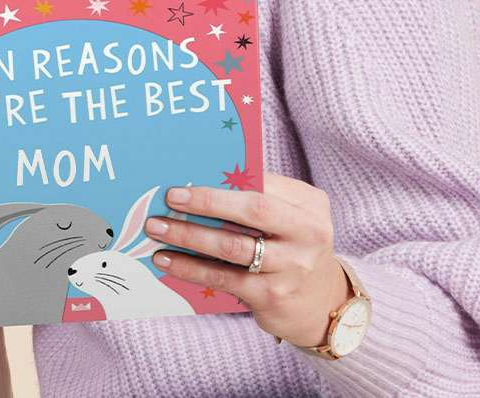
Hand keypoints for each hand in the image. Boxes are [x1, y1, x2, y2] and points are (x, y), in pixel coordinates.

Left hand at [147, 173, 350, 347]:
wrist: (322, 304)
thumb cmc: (290, 246)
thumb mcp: (288, 216)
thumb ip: (257, 196)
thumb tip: (198, 177)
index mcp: (309, 204)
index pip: (263, 182)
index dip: (224, 179)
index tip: (185, 176)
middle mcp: (308, 233)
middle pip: (252, 210)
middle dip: (206, 202)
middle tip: (169, 198)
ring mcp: (292, 267)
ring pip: (232, 246)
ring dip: (189, 236)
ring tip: (157, 229)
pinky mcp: (273, 295)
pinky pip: (223, 278)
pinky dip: (190, 268)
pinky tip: (166, 260)